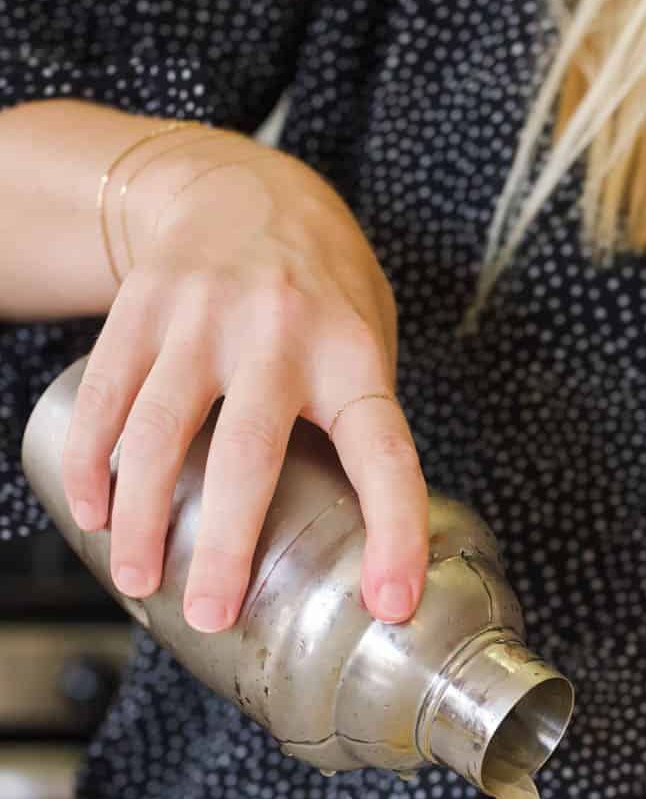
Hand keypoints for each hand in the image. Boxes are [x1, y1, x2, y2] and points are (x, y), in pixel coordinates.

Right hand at [60, 128, 426, 631]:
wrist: (242, 184)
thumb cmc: (320, 290)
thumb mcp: (367, 343)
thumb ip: (358, 429)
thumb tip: (363, 547)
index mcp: (352, 356)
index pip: (386, 453)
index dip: (396, 531)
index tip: (392, 601)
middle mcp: (280, 332)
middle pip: (249, 453)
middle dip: (227, 545)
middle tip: (213, 614)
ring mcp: (203, 315)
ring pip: (161, 431)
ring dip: (144, 518)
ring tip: (142, 580)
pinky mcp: (143, 306)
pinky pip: (111, 395)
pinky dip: (97, 463)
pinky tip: (96, 514)